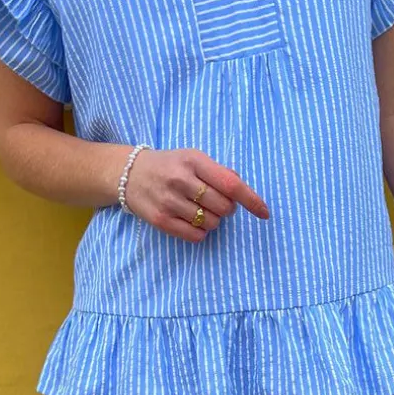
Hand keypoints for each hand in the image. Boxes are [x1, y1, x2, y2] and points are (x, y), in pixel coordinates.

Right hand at [121, 147, 268, 240]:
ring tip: (199, 209)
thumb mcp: (193, 158)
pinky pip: (196, 236)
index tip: (264, 212)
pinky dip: (200, 231)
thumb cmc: (170, 166)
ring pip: (211, 223)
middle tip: (214, 202)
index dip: (251, 200)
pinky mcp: (161, 220)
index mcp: (194, 161)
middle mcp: (181, 180)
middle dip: (227, 209)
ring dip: (212, 220)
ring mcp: (170, 202)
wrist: (129, 174)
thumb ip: (219, 172)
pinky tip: (191, 220)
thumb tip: (242, 188)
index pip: (231, 184)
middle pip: (224, 208)